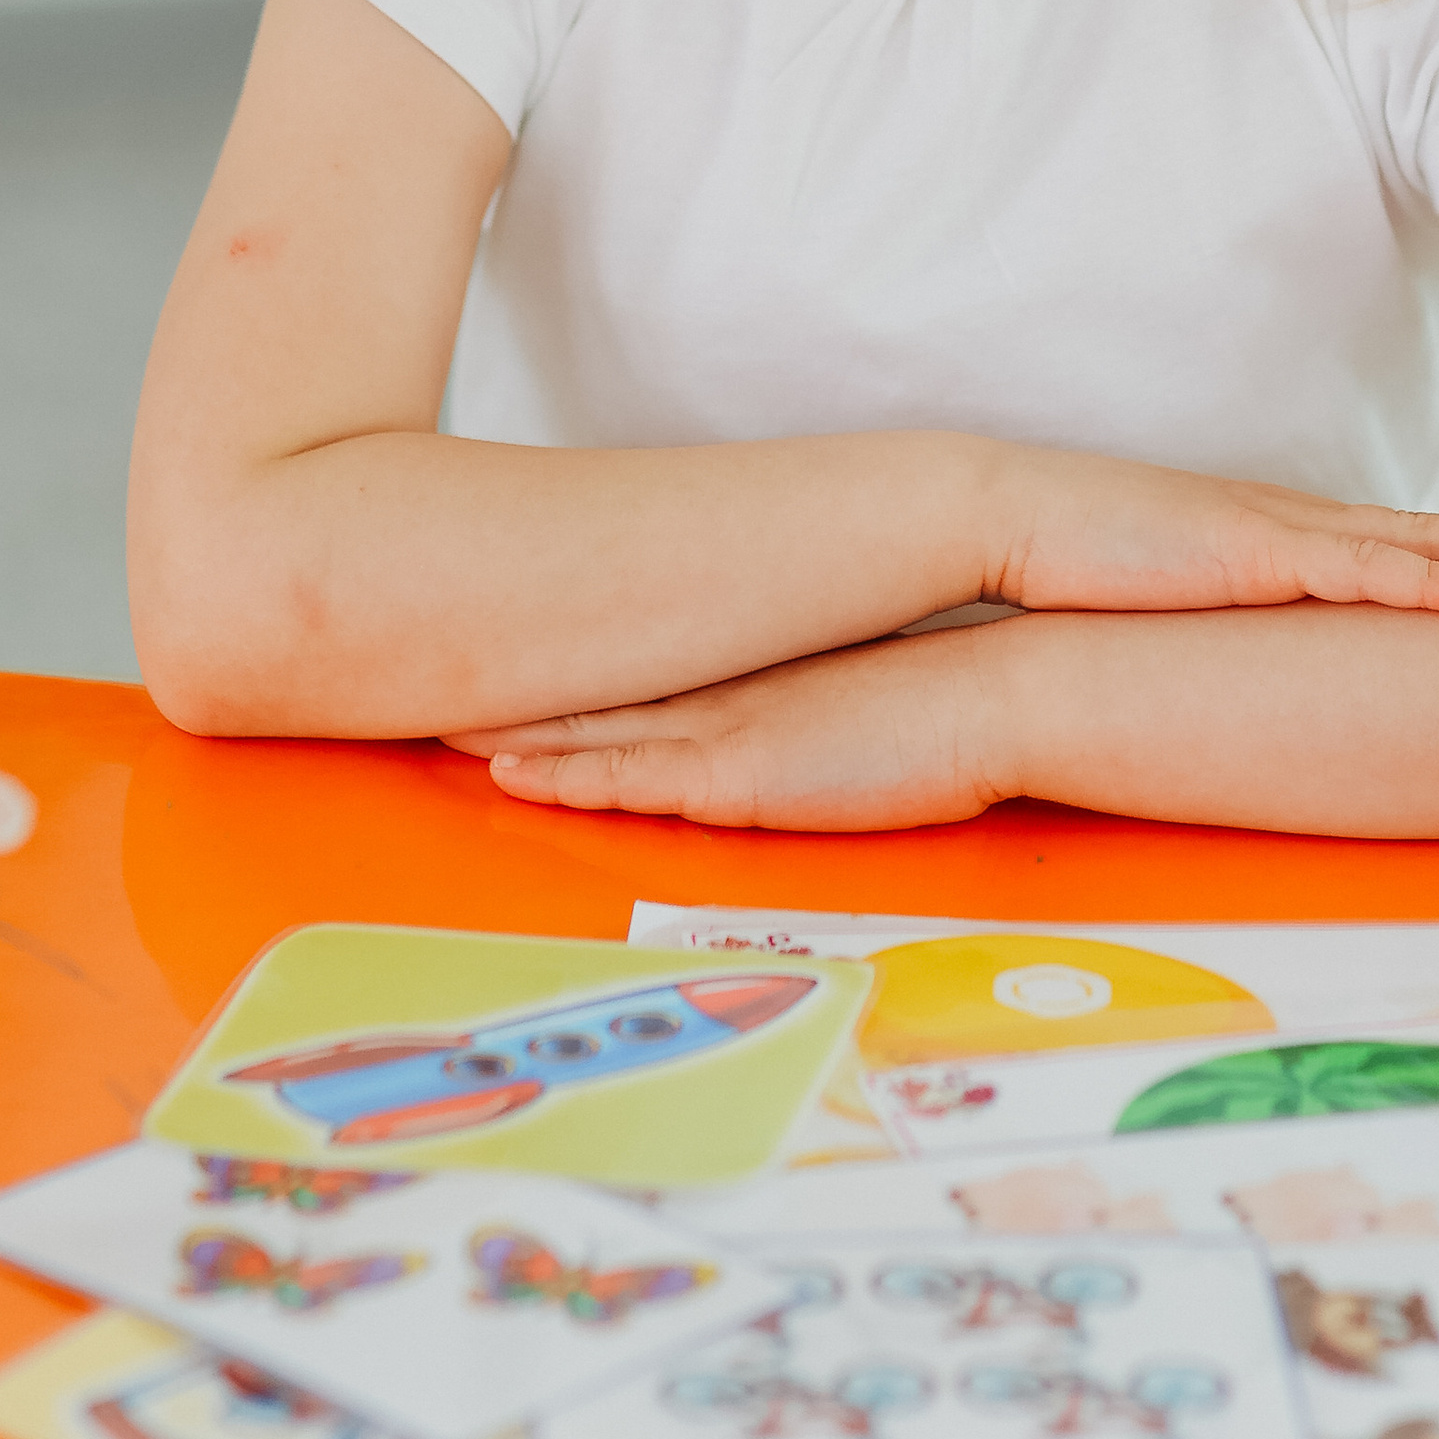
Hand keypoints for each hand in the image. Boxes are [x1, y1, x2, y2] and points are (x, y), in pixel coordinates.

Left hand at [445, 629, 1005, 831]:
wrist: (1003, 694)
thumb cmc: (955, 704)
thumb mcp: (873, 700)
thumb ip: (826, 708)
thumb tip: (818, 722)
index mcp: (759, 670)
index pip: (645, 670)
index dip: (572, 671)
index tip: (510, 659)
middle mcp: (731, 690)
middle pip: (600, 690)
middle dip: (516, 695)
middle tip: (435, 689)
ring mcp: (730, 728)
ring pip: (596, 730)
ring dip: (521, 734)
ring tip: (443, 729)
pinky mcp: (740, 775)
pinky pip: (631, 779)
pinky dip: (567, 778)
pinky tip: (513, 777)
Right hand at [980, 446, 1438, 618]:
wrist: (1008, 516)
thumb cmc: (1066, 561)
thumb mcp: (1153, 600)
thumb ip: (1201, 627)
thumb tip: (1229, 677)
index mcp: (1264, 534)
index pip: (1378, 538)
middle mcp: (1283, 524)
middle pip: (1417, 528)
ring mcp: (1274, 533)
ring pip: (1408, 541)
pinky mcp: (1253, 554)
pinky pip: (1361, 571)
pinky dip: (1429, 580)